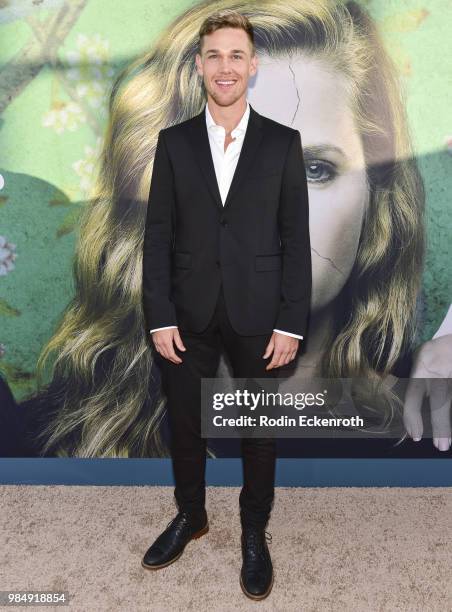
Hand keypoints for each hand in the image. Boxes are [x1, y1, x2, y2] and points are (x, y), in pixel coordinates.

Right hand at [151, 327, 185, 363]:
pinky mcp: (154, 341)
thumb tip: (183, 349)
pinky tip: (165, 353)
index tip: (179, 360)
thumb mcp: (175, 333)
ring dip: (167, 357)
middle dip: (172, 359)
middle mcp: (161, 344)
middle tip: (177, 361)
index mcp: (167, 343)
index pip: (172, 354)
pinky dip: (162, 353)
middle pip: (167, 356)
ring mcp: (157, 343)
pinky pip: (158, 350)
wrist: (159, 320)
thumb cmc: (168, 325)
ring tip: (172, 358)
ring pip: (162, 354)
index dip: (176, 359)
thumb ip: (179, 342)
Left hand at [263, 331, 298, 369]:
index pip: (274, 361)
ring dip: (282, 363)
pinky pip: (292, 358)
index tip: (268, 367)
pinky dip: (288, 360)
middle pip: (280, 363)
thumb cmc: (280, 331)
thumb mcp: (272, 340)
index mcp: (279, 349)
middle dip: (275, 365)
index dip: (270, 366)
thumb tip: (265, 356)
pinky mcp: (295, 349)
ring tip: (278, 362)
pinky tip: (285, 359)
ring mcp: (291, 350)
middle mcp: (285, 351)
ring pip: (286, 362)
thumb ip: (269, 349)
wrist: (289, 326)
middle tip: (272, 365)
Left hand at [403, 335, 451, 450]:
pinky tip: (451, 431)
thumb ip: (407, 377)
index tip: (414, 435)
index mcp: (421, 372)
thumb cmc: (432, 351)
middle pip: (440, 404)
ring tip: (446, 443)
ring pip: (449, 403)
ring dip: (448, 426)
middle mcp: (438, 377)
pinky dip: (451, 414)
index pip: (414, 396)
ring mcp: (450, 379)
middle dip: (440, 427)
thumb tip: (389, 389)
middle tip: (440, 446)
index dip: (412, 417)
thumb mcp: (417, 358)